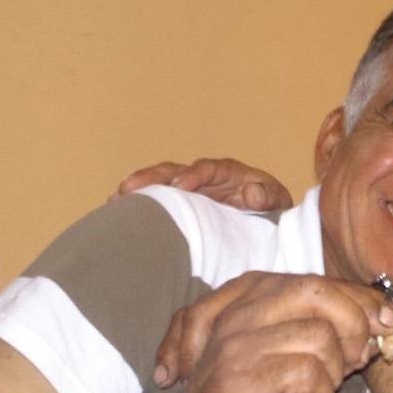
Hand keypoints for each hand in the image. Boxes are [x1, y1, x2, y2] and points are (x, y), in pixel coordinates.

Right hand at [118, 158, 293, 210]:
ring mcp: (189, 193)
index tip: (180, 187)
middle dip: (152, 177)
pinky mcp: (181, 208)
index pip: (206, 168)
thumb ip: (268, 196)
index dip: (193, 175)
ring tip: (115, 200)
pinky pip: (159, 205)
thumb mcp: (277, 201)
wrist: (268, 224)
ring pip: (160, 186)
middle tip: (130, 187)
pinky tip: (119, 216)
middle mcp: (203, 178)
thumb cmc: (272, 209)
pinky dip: (141, 208)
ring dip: (139, 191)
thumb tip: (251, 192)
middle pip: (174, 171)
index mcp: (227, 172)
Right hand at [154, 271, 392, 386]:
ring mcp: (238, 340)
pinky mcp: (242, 374)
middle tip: (356, 360)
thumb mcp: (295, 361)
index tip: (386, 322)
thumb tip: (380, 324)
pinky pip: (306, 371)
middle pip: (318, 292)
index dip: (362, 300)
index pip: (321, 282)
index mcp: (253, 297)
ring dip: (332, 372)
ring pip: (319, 335)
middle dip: (353, 324)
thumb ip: (330, 337)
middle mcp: (243, 310)